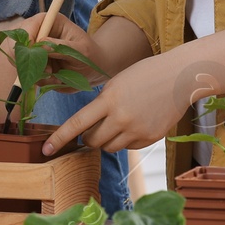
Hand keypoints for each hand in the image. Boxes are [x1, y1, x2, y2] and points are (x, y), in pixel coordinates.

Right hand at [19, 11, 109, 91]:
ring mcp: (33, 49)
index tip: (36, 56)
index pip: (28, 26)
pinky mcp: (32, 63)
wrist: (91, 72)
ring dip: (35, 72)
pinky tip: (54, 79)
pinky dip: (37, 79)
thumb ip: (62, 47)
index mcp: (50, 22)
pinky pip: (24, 73)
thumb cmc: (90, 56)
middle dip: (27, 60)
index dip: (27, 41)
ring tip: (54, 75)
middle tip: (48, 70)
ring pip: (17, 60)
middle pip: (15, 42)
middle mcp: (38, 33)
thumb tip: (40, 45)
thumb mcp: (81, 51)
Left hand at [40, 51, 200, 153]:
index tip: (46, 149)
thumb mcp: (116, 83)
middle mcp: (121, 118)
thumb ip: (102, 104)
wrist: (179, 77)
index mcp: (109, 100)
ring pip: (109, 147)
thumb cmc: (144, 74)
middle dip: (88, 137)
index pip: (78, 123)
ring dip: (107, 140)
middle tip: (94, 127)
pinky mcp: (150, 138)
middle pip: (92, 141)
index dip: (59, 138)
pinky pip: (128, 147)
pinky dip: (126, 140)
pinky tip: (136, 123)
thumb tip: (89, 129)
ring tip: (118, 122)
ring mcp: (137, 131)